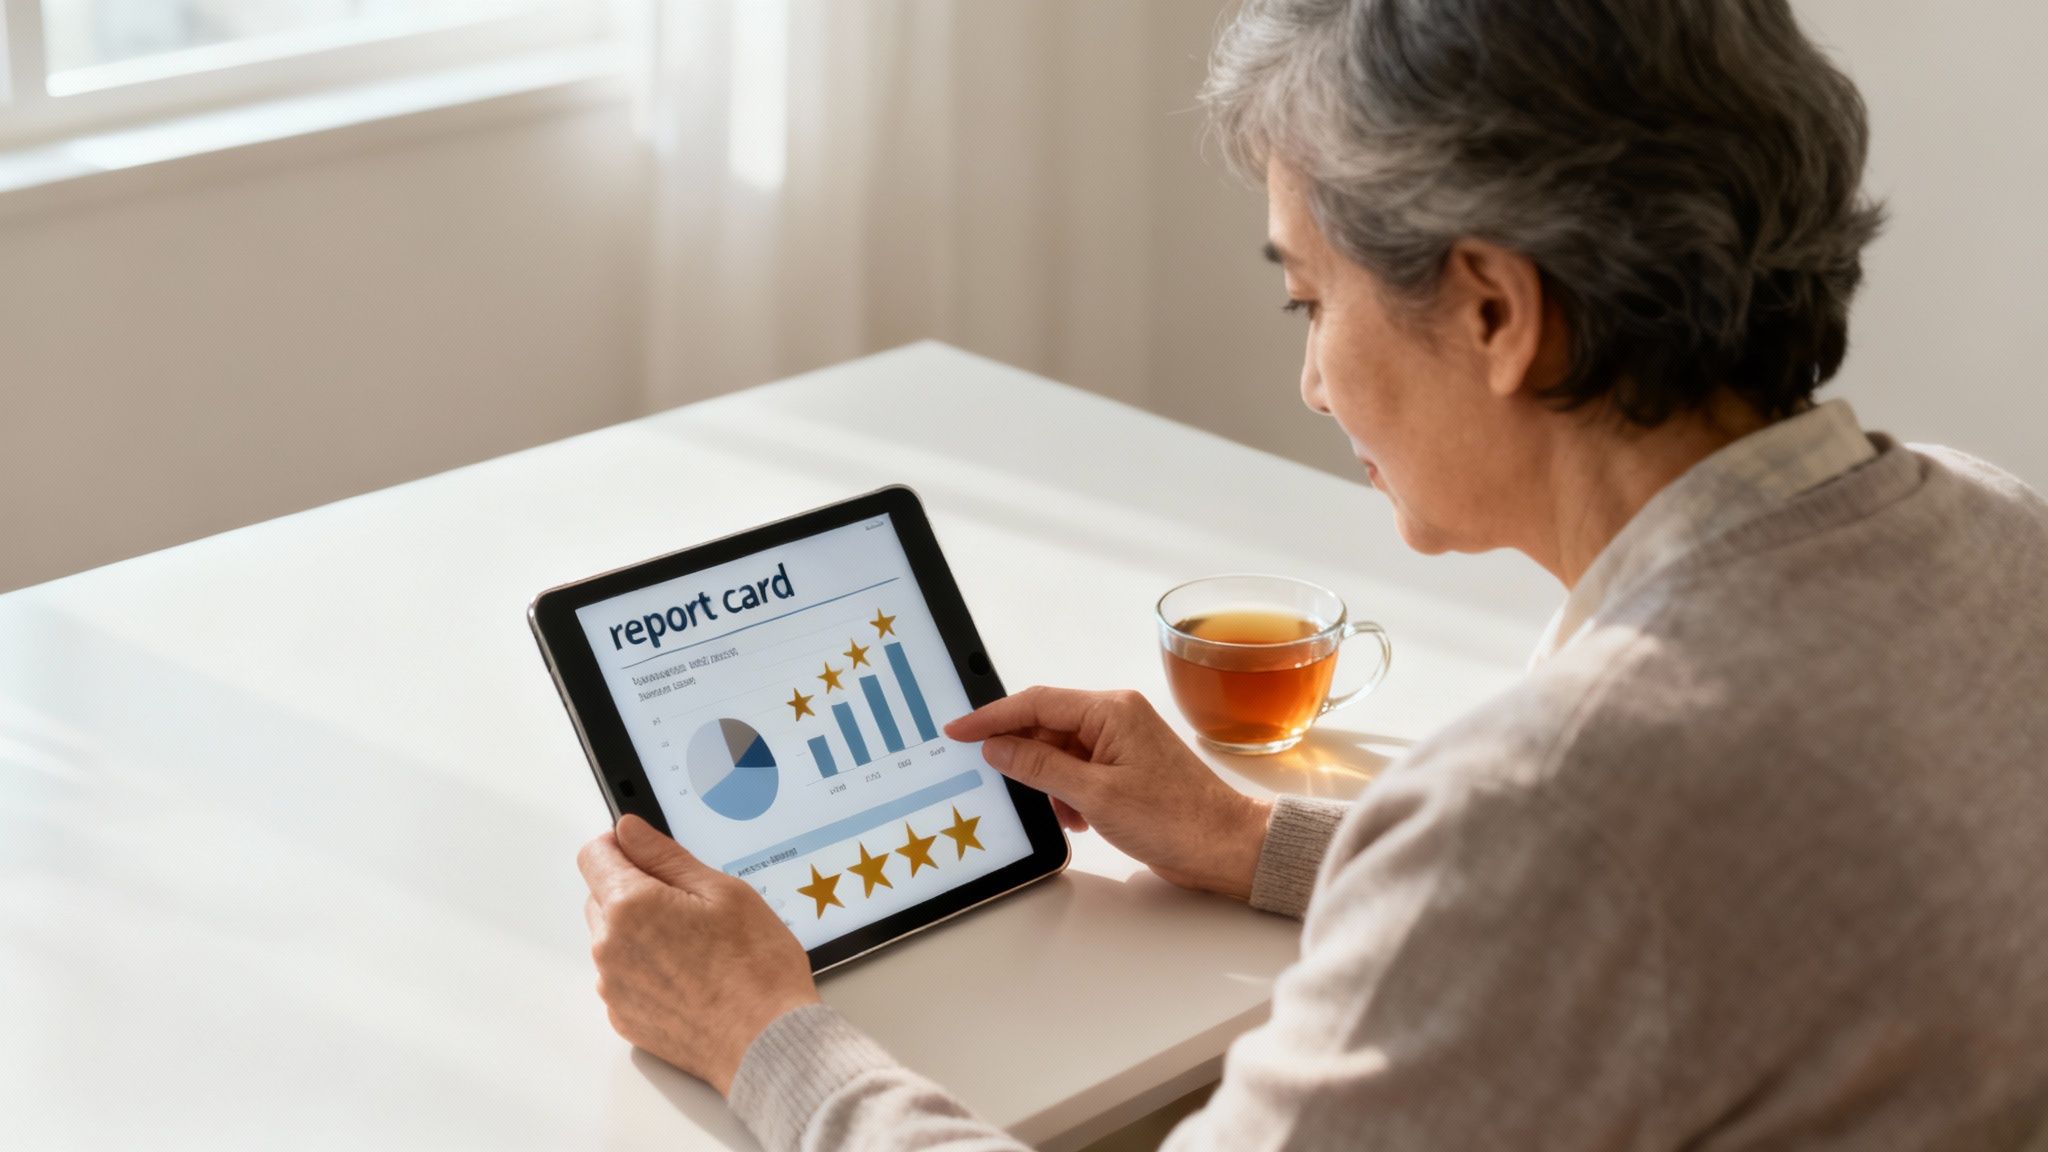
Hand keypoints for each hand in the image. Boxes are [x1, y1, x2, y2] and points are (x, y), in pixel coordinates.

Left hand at [577, 815, 818, 1095]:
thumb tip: (629, 830)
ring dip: (639, 932)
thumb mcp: (723, 890)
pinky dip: (646, 969)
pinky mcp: (623, 1018)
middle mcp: (609, 947)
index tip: (646, 852)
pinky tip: (689, 975)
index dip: (622, 845)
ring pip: (612, 939)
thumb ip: (665, 855)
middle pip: (600, 896)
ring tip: (695, 946)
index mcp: (630, 906)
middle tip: (689, 903)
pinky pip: (623, 977)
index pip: (594, 854)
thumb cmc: (756, 968)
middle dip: (634, 889)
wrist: (766, 1043)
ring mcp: (613, 988)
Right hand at [944, 687, 1271, 898]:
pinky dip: (1068, 793)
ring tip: (1060, 813)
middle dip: (1023, 758)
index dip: (991, 717)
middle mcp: (1116, 717)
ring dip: (1049, 782)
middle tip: (996, 782)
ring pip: (1060, 751)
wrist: (1225, 847)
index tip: (957, 731)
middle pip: (1046, 726)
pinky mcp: (1126, 769)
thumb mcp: (1095, 795)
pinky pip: (1079, 770)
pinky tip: (1078, 819)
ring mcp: (1122, 743)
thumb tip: (997, 747)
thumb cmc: (1175, 818)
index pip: (1035, 703)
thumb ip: (1040, 766)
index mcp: (1111, 709)